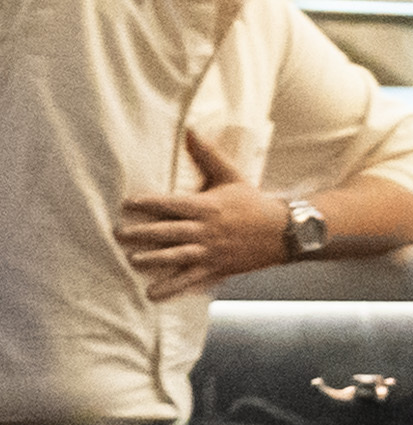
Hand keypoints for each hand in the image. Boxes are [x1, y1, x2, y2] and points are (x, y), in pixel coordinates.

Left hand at [119, 127, 276, 295]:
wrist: (283, 232)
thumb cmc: (253, 202)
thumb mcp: (231, 175)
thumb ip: (207, 154)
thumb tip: (190, 129)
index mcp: (206, 206)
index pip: (171, 204)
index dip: (148, 203)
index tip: (127, 203)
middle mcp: (205, 230)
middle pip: (168, 232)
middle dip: (141, 233)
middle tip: (118, 233)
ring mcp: (210, 251)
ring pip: (176, 256)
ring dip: (153, 259)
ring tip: (132, 259)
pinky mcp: (215, 268)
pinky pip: (189, 280)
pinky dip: (170, 288)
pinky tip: (151, 295)